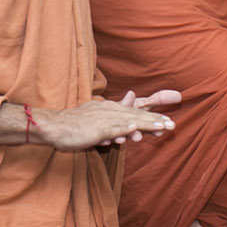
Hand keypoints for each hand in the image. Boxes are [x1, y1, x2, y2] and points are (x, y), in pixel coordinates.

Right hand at [34, 96, 176, 150]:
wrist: (54, 126)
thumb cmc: (76, 124)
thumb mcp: (98, 115)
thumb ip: (116, 110)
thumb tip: (132, 96)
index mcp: (111, 109)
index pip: (136, 114)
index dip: (153, 118)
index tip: (168, 123)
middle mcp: (109, 112)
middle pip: (136, 117)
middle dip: (155, 122)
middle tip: (173, 126)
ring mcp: (102, 120)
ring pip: (128, 122)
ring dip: (145, 124)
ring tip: (161, 127)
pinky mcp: (94, 130)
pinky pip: (111, 129)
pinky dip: (122, 129)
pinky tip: (134, 129)